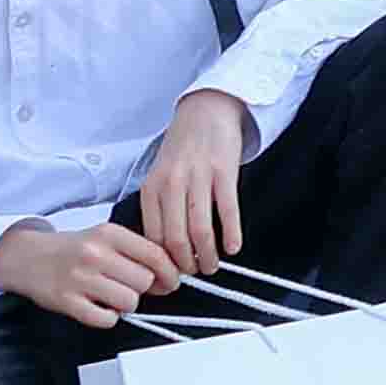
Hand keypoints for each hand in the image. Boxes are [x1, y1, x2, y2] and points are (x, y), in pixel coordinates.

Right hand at [0, 216, 169, 326]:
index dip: (170, 273)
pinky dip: (108, 318)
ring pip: (129, 301)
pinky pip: (106, 319)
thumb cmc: (73, 249)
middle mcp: (95, 253)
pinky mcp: (66, 301)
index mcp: (109, 233)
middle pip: (145, 281)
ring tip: (113, 297)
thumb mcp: (105, 237)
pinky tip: (99, 307)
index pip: (156, 254)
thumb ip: (136, 251)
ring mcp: (79, 278)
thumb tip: (169, 277)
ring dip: (126, 305)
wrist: (27, 256)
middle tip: (130, 287)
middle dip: (143, 289)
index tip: (171, 282)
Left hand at [127, 89, 248, 276]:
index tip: (172, 274)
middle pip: (176, 239)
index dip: (163, 263)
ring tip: (214, 265)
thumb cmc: (183, 146)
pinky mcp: (224, 172)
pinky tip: (234, 247)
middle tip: (195, 273)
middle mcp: (171, 184)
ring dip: (208, 255)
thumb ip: (160, 207)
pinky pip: (227, 211)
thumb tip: (164, 249)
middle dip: (186, 265)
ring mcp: (198, 177)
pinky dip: (232, 234)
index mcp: (152, 188)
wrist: (206, 110)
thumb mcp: (160, 175)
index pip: (153, 238)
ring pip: (200, 230)